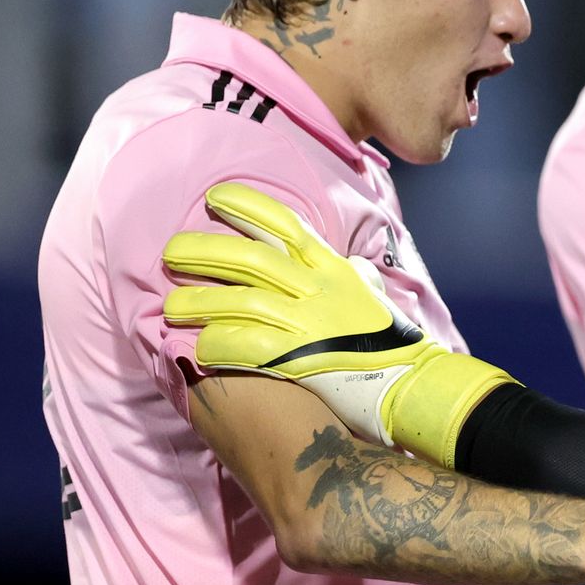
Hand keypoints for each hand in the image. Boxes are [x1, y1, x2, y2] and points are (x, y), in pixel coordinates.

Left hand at [161, 182, 516, 467]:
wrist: (414, 386)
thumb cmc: (393, 345)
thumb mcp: (376, 298)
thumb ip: (358, 277)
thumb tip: (354, 264)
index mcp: (335, 271)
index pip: (287, 226)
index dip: (249, 206)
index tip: (215, 197)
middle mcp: (319, 291)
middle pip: (251, 260)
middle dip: (205, 251)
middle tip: (171, 251)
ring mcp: (309, 324)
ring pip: (240, 301)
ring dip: (199, 302)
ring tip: (169, 305)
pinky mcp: (299, 360)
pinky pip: (245, 346)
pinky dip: (218, 344)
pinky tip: (198, 345)